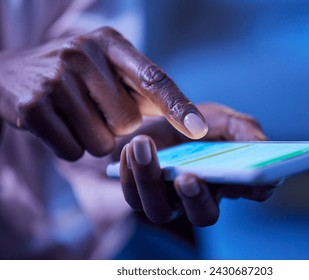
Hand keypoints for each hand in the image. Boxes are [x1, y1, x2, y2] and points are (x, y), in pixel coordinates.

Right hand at [0, 27, 206, 159]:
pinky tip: (57, 123)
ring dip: (94, 138)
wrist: (14, 72)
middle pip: (129, 123)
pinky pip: (73, 151)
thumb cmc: (77, 75)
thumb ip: (146, 89)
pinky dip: (70, 146)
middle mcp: (83, 54)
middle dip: (116, 125)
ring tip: (74, 114)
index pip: (154, 78)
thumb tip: (190, 122)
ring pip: (102, 142)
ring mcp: (55, 79)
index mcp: (111, 43)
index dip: (178, 106)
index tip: (199, 129)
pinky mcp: (32, 107)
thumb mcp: (110, 68)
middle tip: (94, 107)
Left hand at [119, 103, 276, 226]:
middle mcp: (198, 196)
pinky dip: (130, 172)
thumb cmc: (190, 121)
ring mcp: (167, 199)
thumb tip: (263, 145)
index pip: (251, 192)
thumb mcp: (219, 117)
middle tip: (188, 178)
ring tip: (143, 145)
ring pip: (159, 211)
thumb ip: (243, 129)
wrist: (152, 117)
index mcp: (227, 178)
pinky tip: (130, 147)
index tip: (253, 176)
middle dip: (197, 200)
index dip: (256, 187)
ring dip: (150, 180)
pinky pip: (133, 197)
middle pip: (203, 215)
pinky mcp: (138, 194)